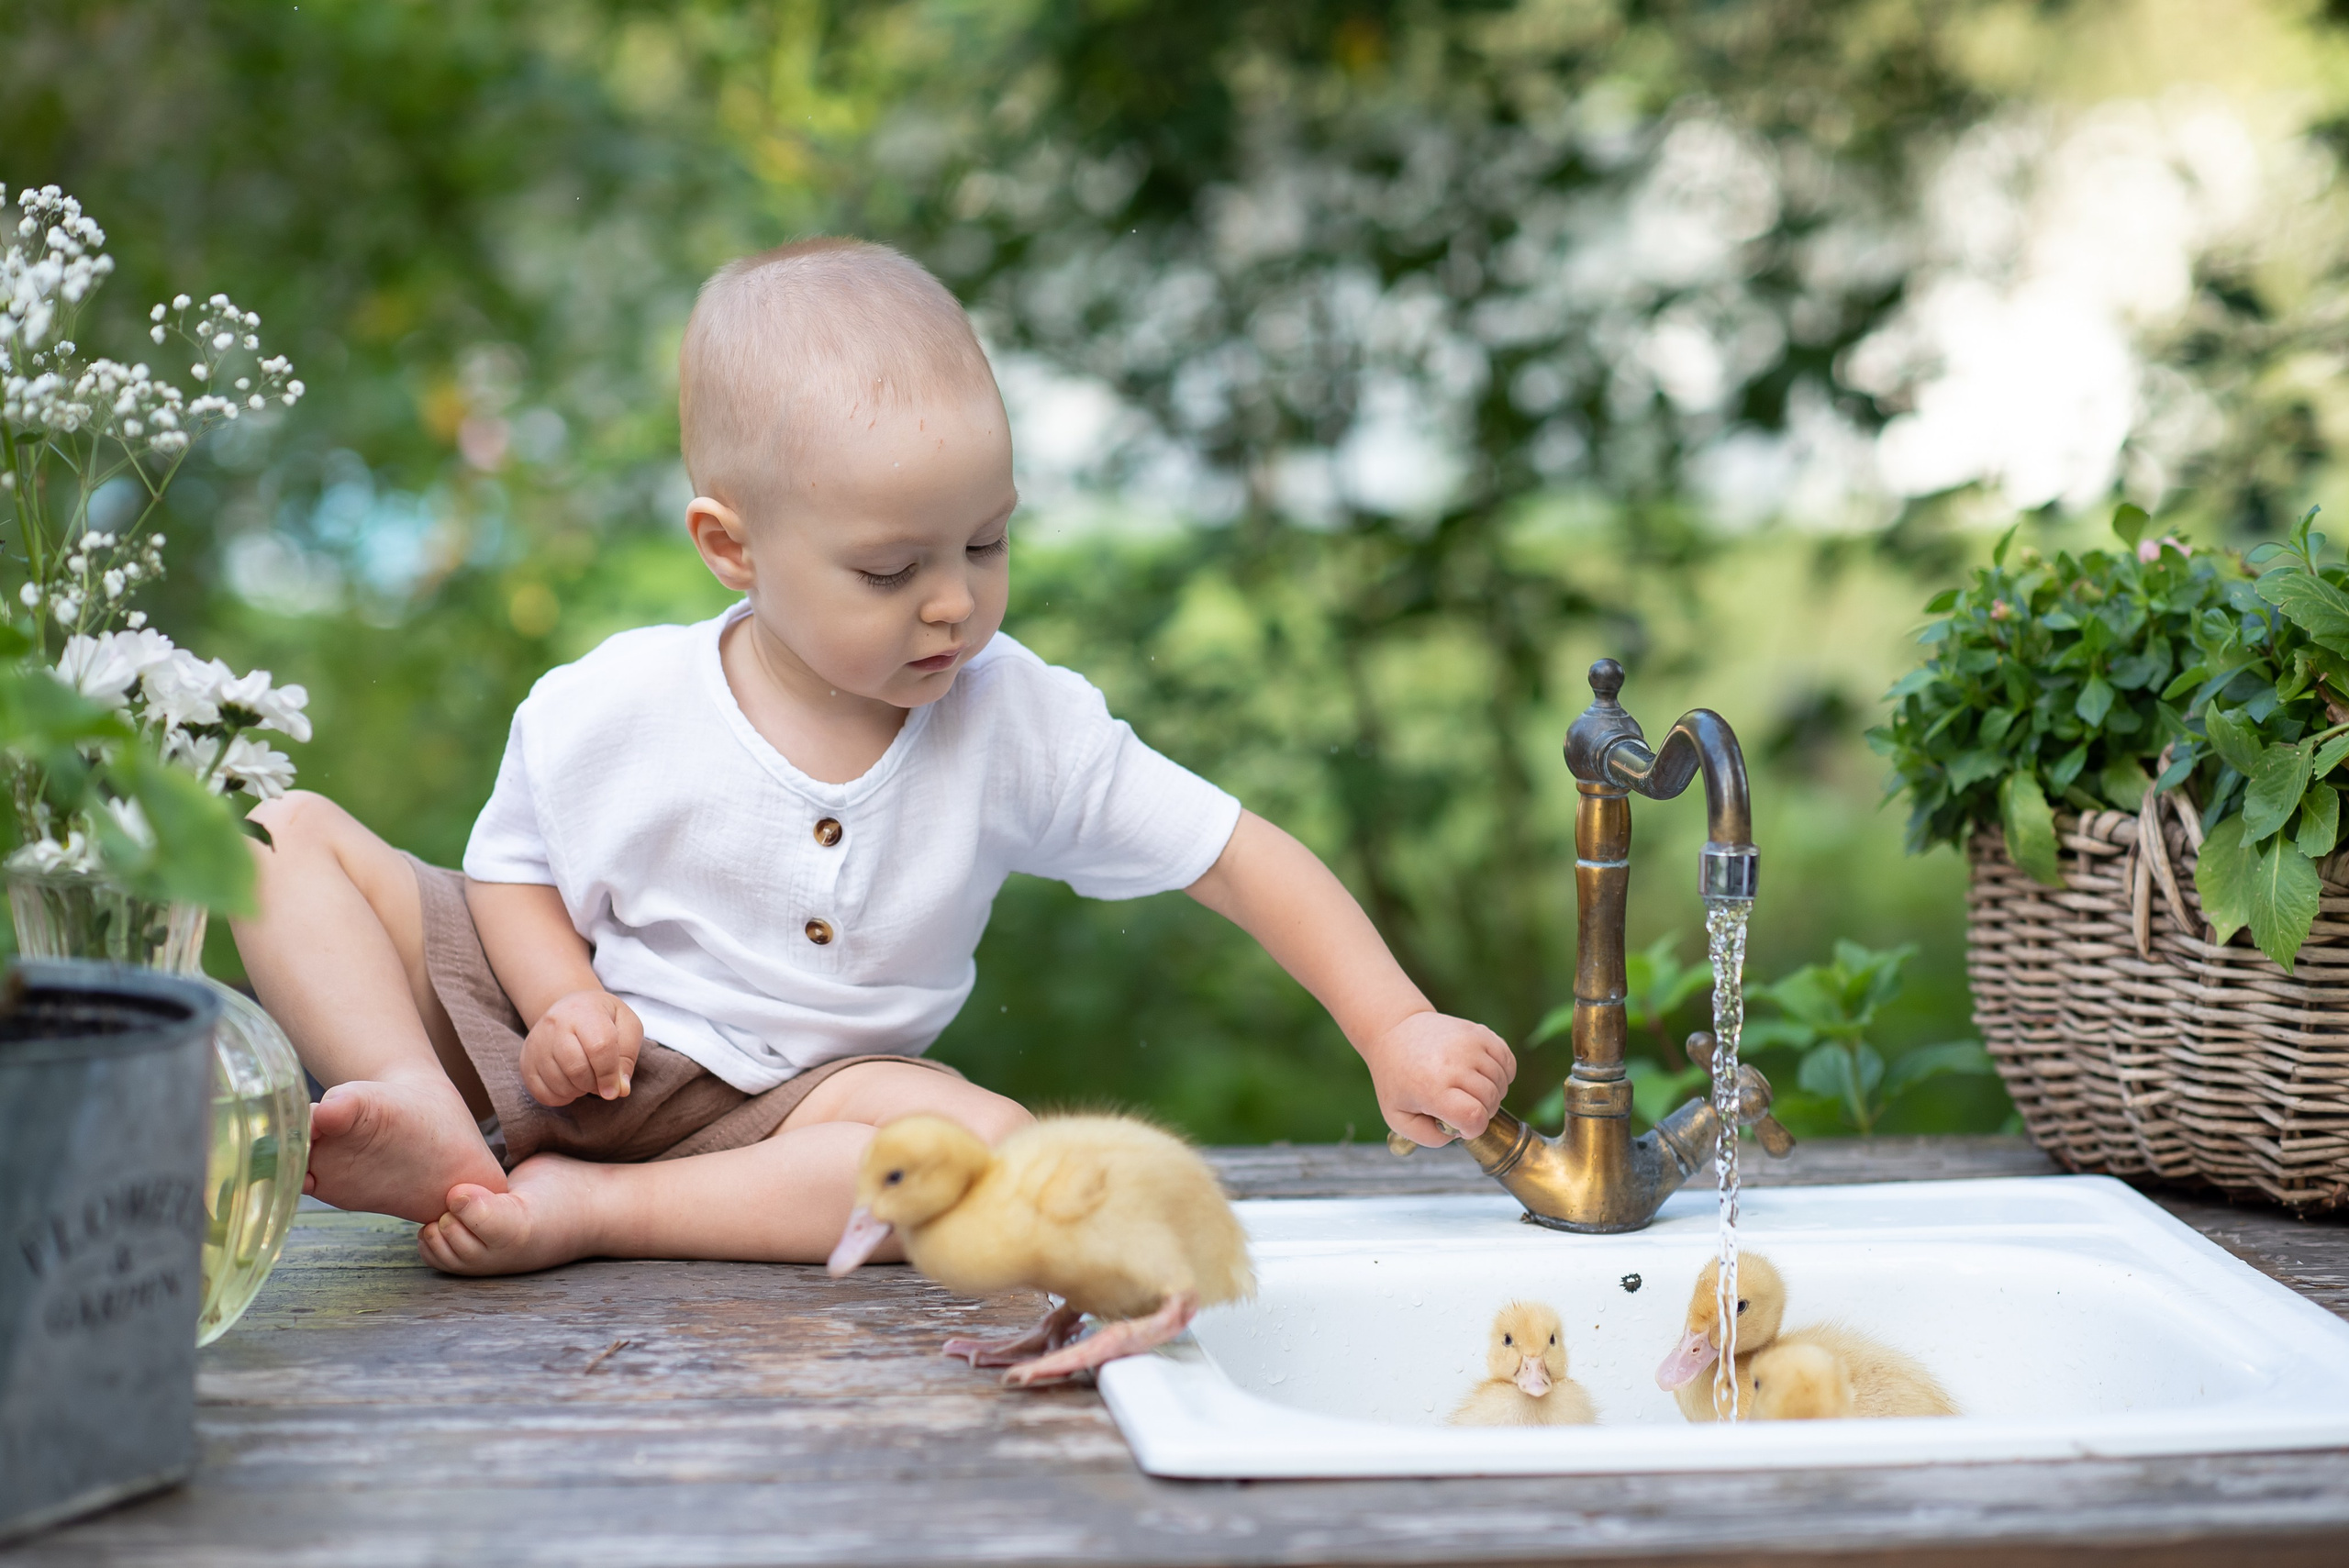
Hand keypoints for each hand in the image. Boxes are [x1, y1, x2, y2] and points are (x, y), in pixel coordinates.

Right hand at [520, 990, 642, 1105]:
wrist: (572, 1009)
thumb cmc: (605, 1019)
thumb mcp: (627, 1026)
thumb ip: (627, 1056)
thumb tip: (620, 1089)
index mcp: (584, 1011)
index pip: (599, 1047)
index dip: (609, 1075)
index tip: (615, 1090)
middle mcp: (555, 1024)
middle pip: (576, 1068)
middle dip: (594, 1084)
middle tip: (601, 1081)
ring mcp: (536, 1043)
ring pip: (559, 1083)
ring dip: (579, 1091)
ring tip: (587, 1078)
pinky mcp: (525, 1061)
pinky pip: (542, 1093)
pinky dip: (561, 1097)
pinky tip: (571, 1085)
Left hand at [1364, 1010, 1515, 1146]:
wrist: (1395, 1032)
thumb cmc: (1397, 1078)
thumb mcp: (1398, 1117)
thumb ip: (1428, 1137)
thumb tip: (1458, 1133)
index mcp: (1432, 1088)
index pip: (1474, 1117)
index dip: (1473, 1129)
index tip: (1460, 1126)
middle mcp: (1453, 1063)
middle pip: (1491, 1100)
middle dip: (1482, 1112)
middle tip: (1462, 1107)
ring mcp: (1469, 1044)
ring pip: (1501, 1082)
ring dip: (1492, 1093)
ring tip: (1468, 1090)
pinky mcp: (1479, 1032)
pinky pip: (1507, 1061)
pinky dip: (1502, 1074)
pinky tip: (1482, 1076)